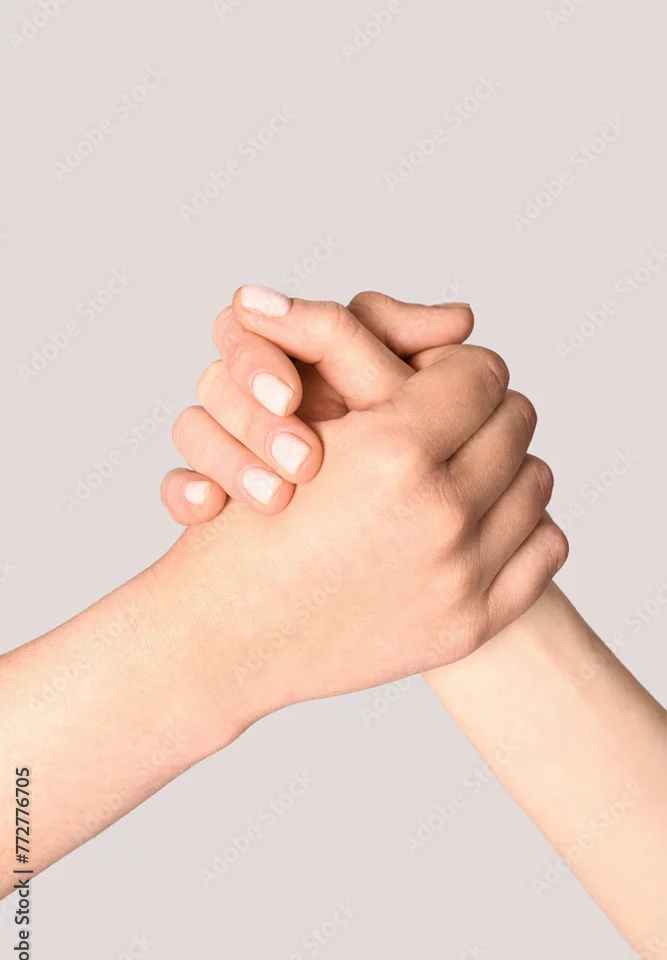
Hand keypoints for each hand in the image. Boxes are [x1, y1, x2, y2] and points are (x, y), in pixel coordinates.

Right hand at [163, 288, 566, 744]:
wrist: (230, 637)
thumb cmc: (244, 522)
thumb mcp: (287, 423)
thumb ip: (361, 349)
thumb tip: (462, 314)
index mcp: (391, 449)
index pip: (481, 371)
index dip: (459, 368)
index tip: (443, 380)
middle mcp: (437, 512)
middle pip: (516, 420)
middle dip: (484, 412)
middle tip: (455, 421)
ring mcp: (459, 575)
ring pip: (536, 479)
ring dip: (505, 465)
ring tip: (465, 470)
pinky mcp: (470, 623)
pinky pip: (545, 546)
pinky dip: (521, 526)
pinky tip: (479, 523)